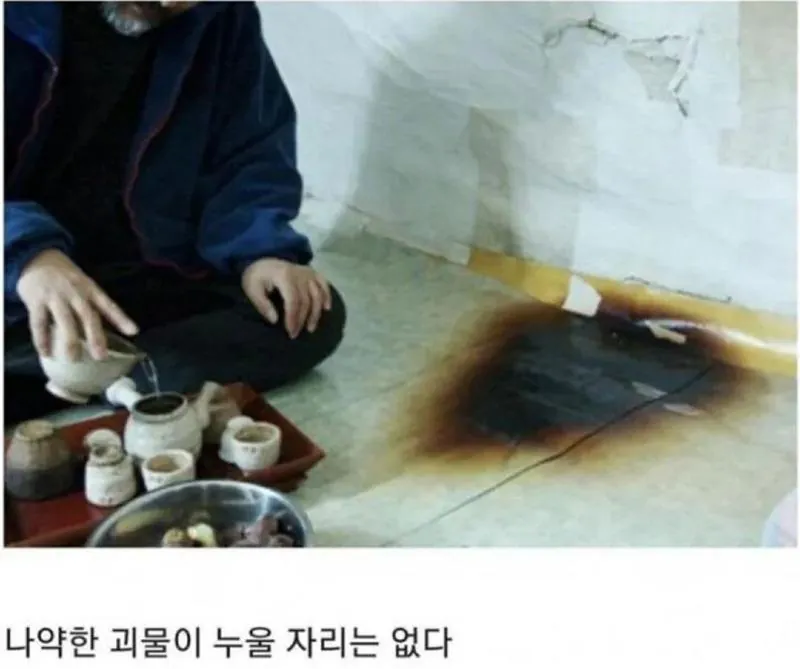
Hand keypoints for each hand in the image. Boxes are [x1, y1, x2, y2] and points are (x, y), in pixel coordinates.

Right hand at [16, 249, 138, 360]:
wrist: (35, 257)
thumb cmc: (65, 276)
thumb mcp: (84, 283)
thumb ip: (93, 303)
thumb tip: (108, 329)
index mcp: (90, 288)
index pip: (108, 305)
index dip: (121, 318)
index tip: (133, 331)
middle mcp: (75, 293)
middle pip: (88, 315)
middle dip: (95, 337)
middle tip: (101, 356)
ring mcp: (55, 297)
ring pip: (65, 320)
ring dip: (70, 341)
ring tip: (74, 359)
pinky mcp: (36, 301)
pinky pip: (39, 322)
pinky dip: (42, 339)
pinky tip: (46, 353)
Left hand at [241, 258, 331, 338]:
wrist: (262, 261)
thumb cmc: (256, 277)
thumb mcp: (251, 289)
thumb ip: (262, 305)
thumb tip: (275, 320)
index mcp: (284, 276)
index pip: (293, 300)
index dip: (293, 318)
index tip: (290, 332)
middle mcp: (299, 273)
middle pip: (306, 300)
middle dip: (301, 320)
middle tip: (295, 334)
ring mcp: (307, 272)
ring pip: (317, 295)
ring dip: (315, 313)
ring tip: (310, 328)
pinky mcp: (312, 272)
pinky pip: (324, 284)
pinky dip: (327, 296)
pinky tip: (326, 309)